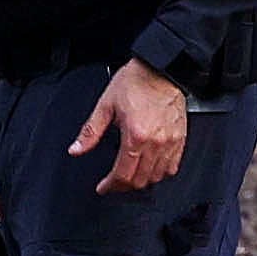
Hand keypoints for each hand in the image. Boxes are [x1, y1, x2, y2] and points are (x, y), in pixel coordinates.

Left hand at [67, 60, 189, 193]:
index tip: (103, 187)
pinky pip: (171, 167)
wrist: (160, 68)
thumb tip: (76, 149)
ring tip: (129, 175)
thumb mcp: (105, 105)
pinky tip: (149, 168)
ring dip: (141, 181)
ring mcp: (170, 143)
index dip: (110, 185)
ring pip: (156, 177)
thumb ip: (90, 132)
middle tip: (113, 183)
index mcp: (135, 135)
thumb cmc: (135, 82)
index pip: (122, 174)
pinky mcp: (180, 139)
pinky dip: (160, 173)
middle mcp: (155, 142)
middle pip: (139, 180)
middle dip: (123, 186)